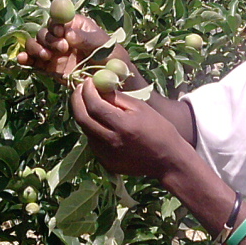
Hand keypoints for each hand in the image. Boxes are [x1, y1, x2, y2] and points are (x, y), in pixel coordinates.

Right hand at [17, 13, 110, 82]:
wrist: (110, 80)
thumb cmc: (111, 56)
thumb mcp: (103, 45)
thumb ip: (87, 39)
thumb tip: (68, 34)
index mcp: (74, 25)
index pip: (58, 19)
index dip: (55, 23)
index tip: (60, 32)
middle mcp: (61, 36)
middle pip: (44, 31)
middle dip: (48, 38)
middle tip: (62, 48)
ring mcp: (54, 51)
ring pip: (36, 44)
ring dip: (36, 47)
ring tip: (46, 56)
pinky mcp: (48, 66)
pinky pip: (33, 61)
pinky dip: (26, 59)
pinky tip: (22, 60)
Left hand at [70, 78, 190, 180]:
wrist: (167, 160)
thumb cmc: (158, 129)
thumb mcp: (141, 108)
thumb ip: (118, 97)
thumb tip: (98, 86)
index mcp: (123, 126)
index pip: (95, 105)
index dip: (87, 91)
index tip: (87, 81)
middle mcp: (111, 142)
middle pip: (82, 119)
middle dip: (77, 101)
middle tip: (79, 90)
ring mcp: (107, 155)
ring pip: (86, 131)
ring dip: (85, 115)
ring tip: (93, 105)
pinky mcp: (106, 163)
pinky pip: (93, 142)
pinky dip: (93, 130)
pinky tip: (103, 124)